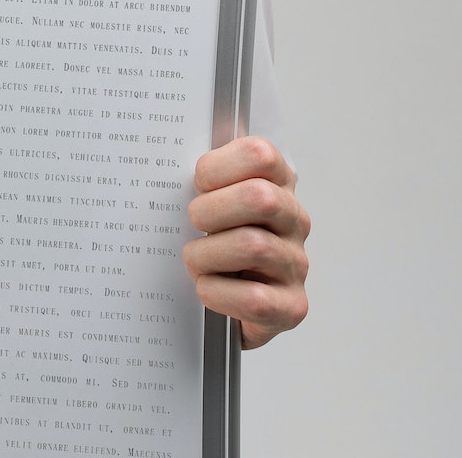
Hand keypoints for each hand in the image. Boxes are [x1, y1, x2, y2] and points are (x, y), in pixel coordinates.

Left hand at [183, 135, 310, 348]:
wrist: (233, 303)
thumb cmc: (218, 244)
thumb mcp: (212, 204)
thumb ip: (204, 183)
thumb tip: (166, 167)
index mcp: (277, 186)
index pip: (261, 154)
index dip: (219, 165)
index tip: (199, 183)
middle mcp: (294, 221)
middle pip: (260, 198)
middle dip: (211, 211)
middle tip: (194, 224)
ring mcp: (295, 263)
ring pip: (252, 246)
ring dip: (207, 255)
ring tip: (198, 262)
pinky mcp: (291, 306)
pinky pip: (254, 298)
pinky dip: (218, 293)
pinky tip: (208, 288)